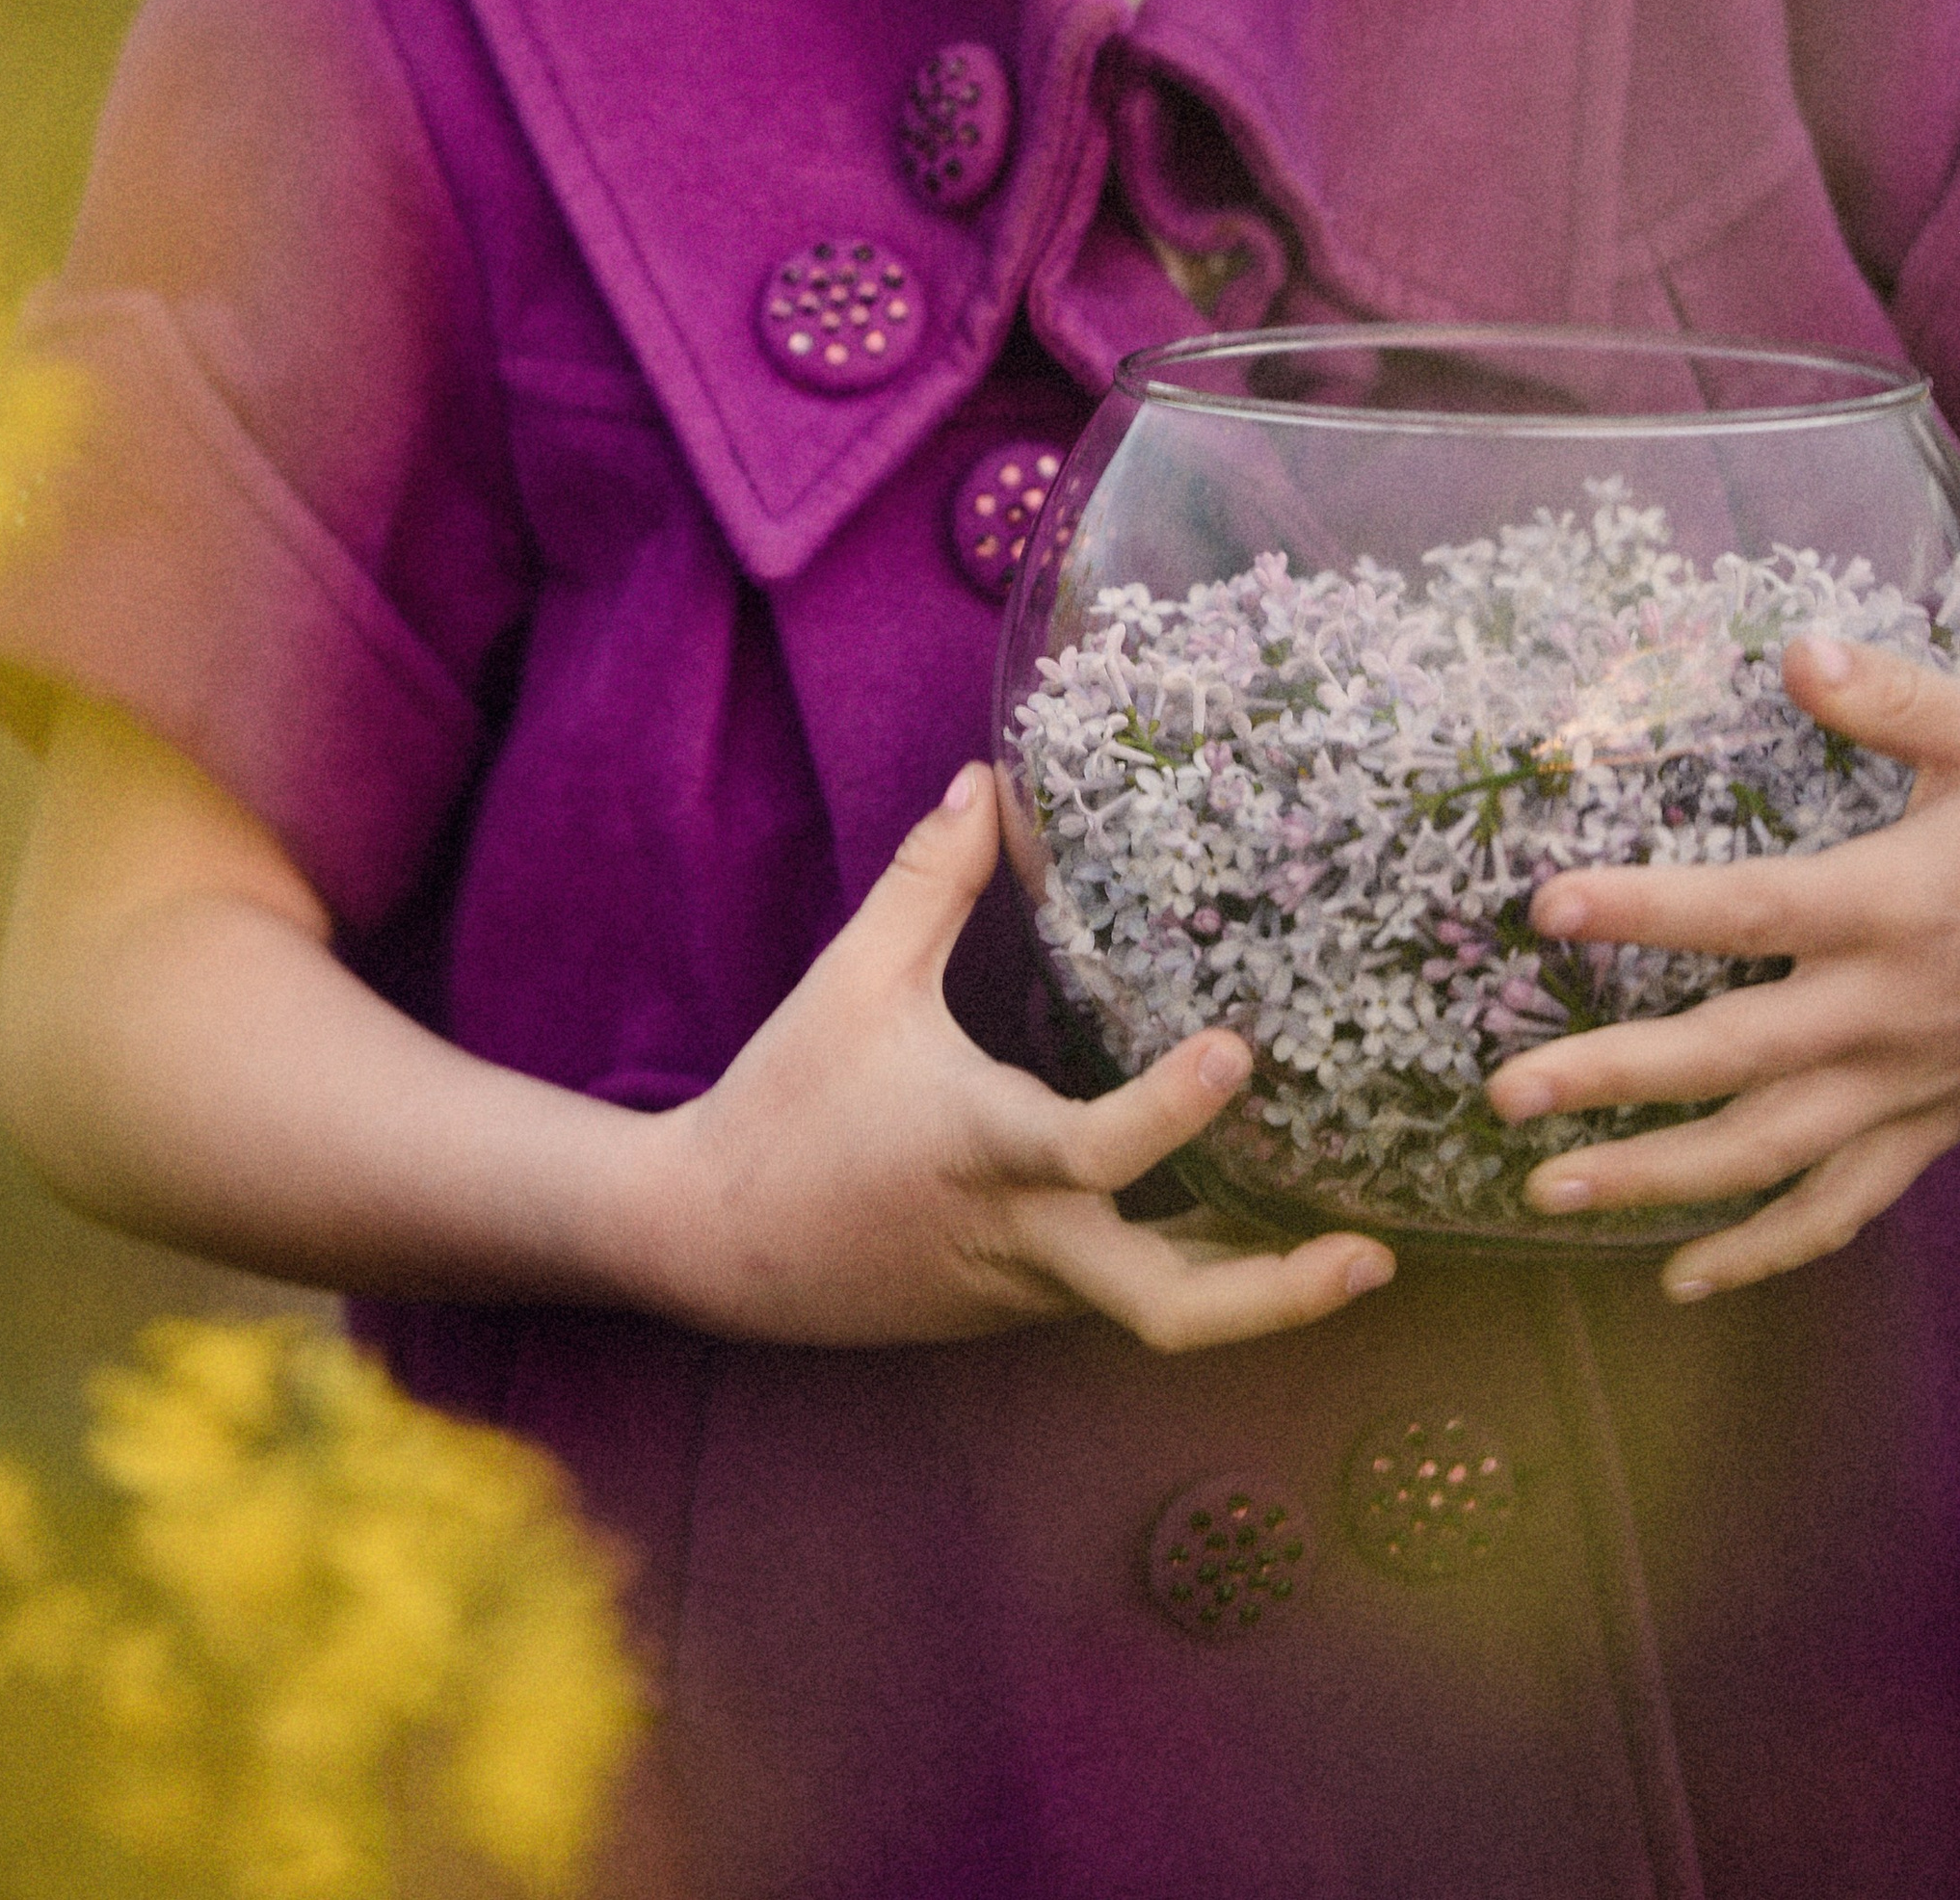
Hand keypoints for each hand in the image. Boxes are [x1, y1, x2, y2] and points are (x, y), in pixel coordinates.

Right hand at [631, 764, 1392, 1351]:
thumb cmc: (786, 1103)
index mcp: (985, 1149)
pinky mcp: (1020, 1306)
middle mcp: (1024, 1237)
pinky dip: (1194, 1262)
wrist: (714, 1243)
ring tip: (1358, 1237)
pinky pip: (1124, 1290)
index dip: (1175, 1109)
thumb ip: (925, 883)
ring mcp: (1028, 1288)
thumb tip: (984, 779)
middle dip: (1278, 1294)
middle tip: (1374, 1251)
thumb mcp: (851, 980)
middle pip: (1169, 1309)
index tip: (1238, 1051)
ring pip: (1163, 1309)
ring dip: (1260, 1282)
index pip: (1097, 1148)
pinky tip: (1251, 1217)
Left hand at [1483, 634, 1959, 1296]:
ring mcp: (1910, 1087)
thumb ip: (1897, 701)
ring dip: (1657, 1178)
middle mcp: (1889, 1012)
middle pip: (1733, 1056)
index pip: (1749, 911)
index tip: (1547, 906)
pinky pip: (1844, 1208)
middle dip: (1613, 1078)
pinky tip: (1683, 1276)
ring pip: (1772, 1153)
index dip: (1648, 910)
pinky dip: (1766, 1250)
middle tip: (1504, 1093)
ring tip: (1548, 1189)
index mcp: (1891, 907)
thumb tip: (1798, 651)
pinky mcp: (1932, 1130)